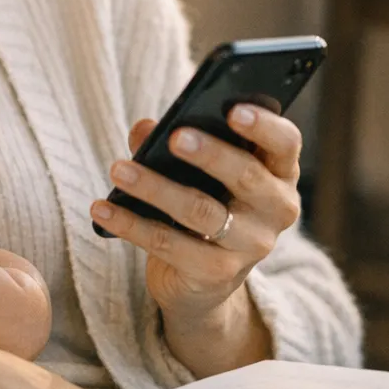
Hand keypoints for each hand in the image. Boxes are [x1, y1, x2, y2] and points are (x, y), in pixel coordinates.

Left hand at [89, 106, 301, 373]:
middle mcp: (276, 210)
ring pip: (201, 211)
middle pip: (247, 177)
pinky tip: (103, 208)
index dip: (264, 125)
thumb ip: (173, 141)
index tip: (233, 108)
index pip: (285, 143)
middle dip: (210, 155)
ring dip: (156, 188)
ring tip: (119, 169)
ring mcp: (250, 246)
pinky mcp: (216, 274)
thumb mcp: (197, 170)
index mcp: (279, 172)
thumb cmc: (206, 202)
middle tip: (174, 137)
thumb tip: (146, 127)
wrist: (203, 280)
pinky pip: (169, 245)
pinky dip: (131, 224)